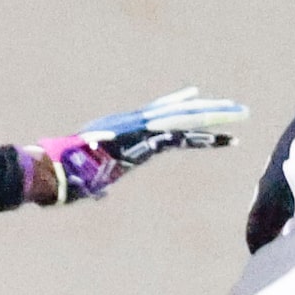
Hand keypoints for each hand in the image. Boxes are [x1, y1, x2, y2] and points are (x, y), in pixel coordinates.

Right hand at [20, 87, 247, 204]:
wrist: (52, 169)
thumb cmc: (64, 175)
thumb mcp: (87, 180)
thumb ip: (98, 187)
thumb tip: (100, 194)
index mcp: (124, 129)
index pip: (160, 115)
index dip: (181, 106)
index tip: (202, 100)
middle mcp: (135, 124)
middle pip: (182, 113)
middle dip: (211, 110)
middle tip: (239, 109)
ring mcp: (140, 131)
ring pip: (186, 119)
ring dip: (216, 117)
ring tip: (242, 114)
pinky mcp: (143, 144)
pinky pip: (181, 139)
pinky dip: (204, 140)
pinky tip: (226, 137)